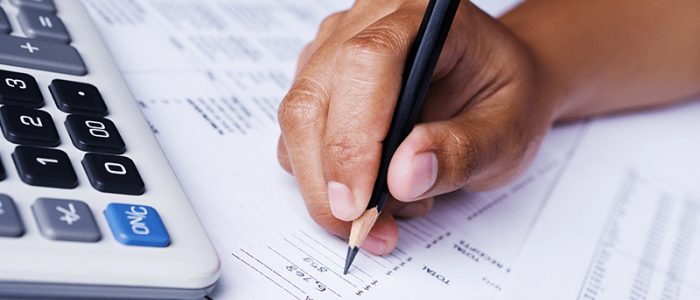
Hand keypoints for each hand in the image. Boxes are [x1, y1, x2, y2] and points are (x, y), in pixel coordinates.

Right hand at [277, 0, 556, 254]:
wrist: (491, 84)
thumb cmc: (502, 97)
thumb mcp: (506, 131)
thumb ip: (462, 150)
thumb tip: (403, 177)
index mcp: (421, 17)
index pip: (365, 63)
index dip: (353, 137)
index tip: (360, 204)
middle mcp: (366, 22)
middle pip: (314, 98)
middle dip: (331, 180)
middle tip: (367, 231)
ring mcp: (333, 49)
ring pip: (298, 121)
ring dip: (327, 184)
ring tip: (391, 206)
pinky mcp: (318, 81)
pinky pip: (297, 136)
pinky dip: (324, 178)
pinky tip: (373, 185)